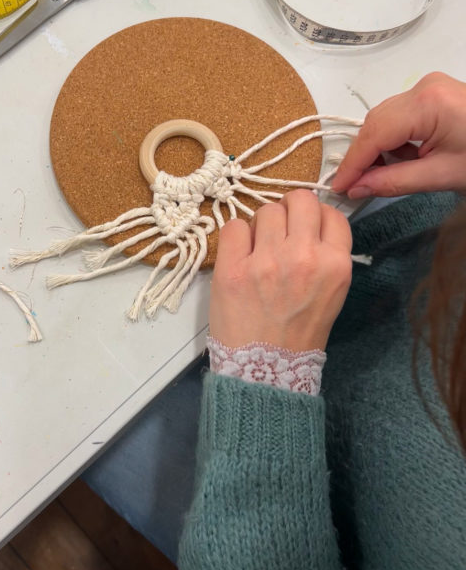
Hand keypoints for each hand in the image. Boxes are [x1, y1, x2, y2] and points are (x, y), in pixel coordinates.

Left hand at [209, 190, 352, 351]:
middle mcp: (305, 257)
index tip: (304, 227)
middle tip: (279, 230)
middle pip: (300, 199)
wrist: (265, 370)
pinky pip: (234, 226)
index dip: (315, 216)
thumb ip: (326, 257)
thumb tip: (309, 222)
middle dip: (289, 209)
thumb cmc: (297, 334)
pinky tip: (240, 257)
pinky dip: (236, 237)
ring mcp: (268, 261)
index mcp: (335, 265)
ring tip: (259, 250)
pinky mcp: (233, 268)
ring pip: (266, 210)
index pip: (331, 213)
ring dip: (262, 225)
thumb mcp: (331, 294)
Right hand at [332, 72, 465, 198]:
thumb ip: (393, 181)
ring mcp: (429, 87)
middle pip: (376, 122)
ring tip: (389, 175)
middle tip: (357, 187)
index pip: (375, 134)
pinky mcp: (434, 93)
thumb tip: (355, 188)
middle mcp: (424, 87)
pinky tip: (407, 160)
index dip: (353, 163)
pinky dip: (397, 140)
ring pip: (385, 119)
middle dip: (365, 156)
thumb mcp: (442, 176)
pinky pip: (400, 116)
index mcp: (428, 103)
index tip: (337, 188)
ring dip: (381, 149)